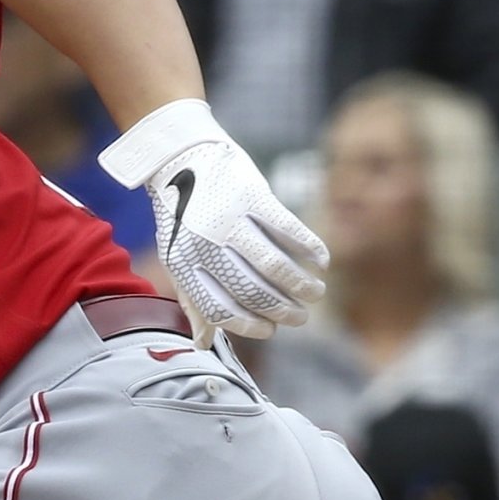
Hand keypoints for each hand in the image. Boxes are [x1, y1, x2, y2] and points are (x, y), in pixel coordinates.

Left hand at [99, 99, 326, 338]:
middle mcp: (204, 244)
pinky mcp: (252, 194)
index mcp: (182, 264)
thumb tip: (203, 342)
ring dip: (301, 285)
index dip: (249, 325)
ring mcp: (229, 218)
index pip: (220, 308)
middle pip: (252, 290)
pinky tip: (321, 261)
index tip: (270, 330)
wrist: (180, 156)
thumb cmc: (181, 215)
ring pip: (274, 265)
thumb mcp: (177, 257)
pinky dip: (309, 248)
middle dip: (283, 311)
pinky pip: (287, 229)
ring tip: (315, 293)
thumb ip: (192, 299)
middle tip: (301, 317)